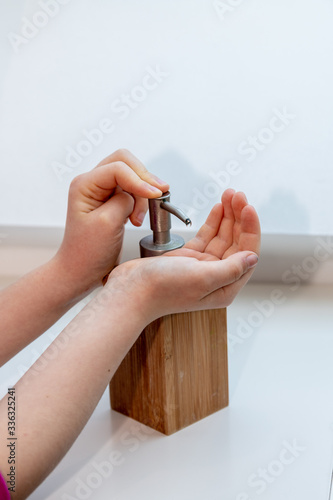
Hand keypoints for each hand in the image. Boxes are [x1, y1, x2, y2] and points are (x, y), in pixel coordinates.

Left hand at [54, 149, 168, 293]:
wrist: (81, 272)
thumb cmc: (87, 252)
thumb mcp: (108, 223)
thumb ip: (125, 200)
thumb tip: (139, 191)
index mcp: (84, 185)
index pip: (118, 168)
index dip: (139, 180)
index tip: (156, 195)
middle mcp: (91, 183)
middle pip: (125, 162)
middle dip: (143, 177)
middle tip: (158, 194)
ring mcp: (101, 191)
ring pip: (131, 175)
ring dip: (142, 193)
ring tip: (139, 219)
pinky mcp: (111, 201)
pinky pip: (132, 190)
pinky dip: (141, 201)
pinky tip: (138, 218)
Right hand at [108, 189, 259, 322]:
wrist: (131, 290)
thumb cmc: (162, 289)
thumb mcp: (201, 278)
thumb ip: (230, 269)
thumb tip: (253, 258)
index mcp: (225, 287)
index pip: (246, 253)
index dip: (250, 229)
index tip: (248, 208)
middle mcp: (216, 277)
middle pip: (236, 242)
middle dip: (240, 217)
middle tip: (238, 195)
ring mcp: (202, 266)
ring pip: (222, 235)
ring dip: (228, 215)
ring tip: (230, 195)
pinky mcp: (188, 256)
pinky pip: (207, 235)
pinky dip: (214, 220)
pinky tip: (219, 208)